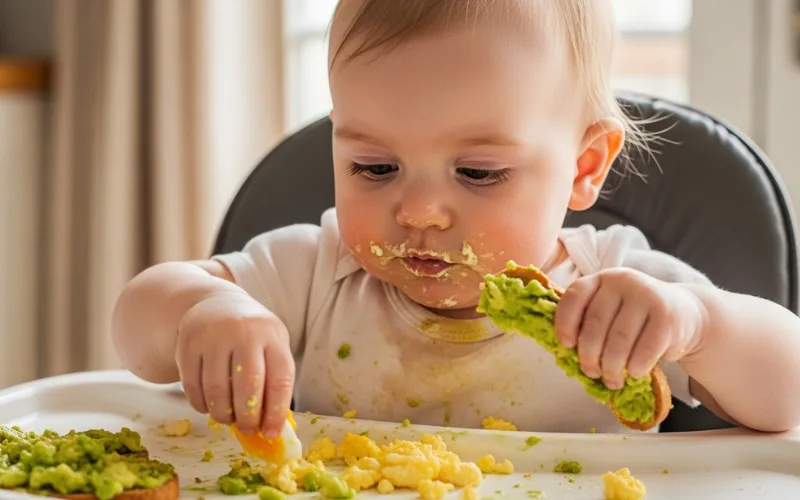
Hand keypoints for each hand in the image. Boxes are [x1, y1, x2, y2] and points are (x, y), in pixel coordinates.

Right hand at [175, 290, 294, 436]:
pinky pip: (193, 385)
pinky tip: (209, 408)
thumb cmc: (252, 336)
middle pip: (248, 387)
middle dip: (248, 417)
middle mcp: (244, 332)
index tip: (271, 433)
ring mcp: (214, 336)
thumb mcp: (271, 346)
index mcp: (272, 335)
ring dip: (223, 414)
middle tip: (247, 430)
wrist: (217, 304)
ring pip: (217, 389)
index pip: (279, 379)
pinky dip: (201, 404)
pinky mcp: (188, 344)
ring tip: (228, 419)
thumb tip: (272, 428)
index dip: (276, 411)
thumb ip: (274, 381)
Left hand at [554, 268, 704, 389]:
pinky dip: (636, 367)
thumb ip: (590, 321)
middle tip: (592, 373)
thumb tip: (566, 352)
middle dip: (590, 356)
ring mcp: (646, 296)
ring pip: (619, 340)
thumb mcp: (612, 310)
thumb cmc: (636, 319)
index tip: (566, 345)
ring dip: (612, 367)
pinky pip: (645, 350)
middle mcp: (623, 281)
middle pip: (595, 324)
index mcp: (601, 279)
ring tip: (612, 380)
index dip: (565, 322)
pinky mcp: (667, 316)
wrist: (686, 313)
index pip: (575, 296)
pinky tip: (634, 373)